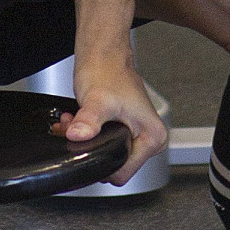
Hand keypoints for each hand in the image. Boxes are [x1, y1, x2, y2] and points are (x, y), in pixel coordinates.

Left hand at [51, 54, 167, 187]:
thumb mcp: (97, 100)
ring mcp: (137, 134)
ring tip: (76, 123)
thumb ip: (89, 121)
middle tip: (79, 131)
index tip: (87, 145)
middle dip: (92, 149)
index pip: (122, 173)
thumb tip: (78, 136)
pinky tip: (78, 122)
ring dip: (87, 141)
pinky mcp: (125, 130)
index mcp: (153, 137)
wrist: (103, 56)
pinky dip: (88, 134)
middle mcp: (149, 138)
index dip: (100, 163)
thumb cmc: (107, 72)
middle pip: (114, 163)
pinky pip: (104, 142)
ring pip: (106, 152)